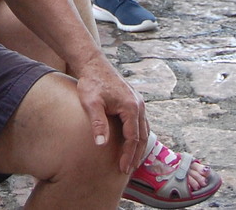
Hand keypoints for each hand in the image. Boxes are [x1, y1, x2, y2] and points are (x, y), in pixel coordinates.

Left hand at [71, 54, 149, 176]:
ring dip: (139, 147)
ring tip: (131, 161)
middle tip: (127, 170)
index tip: (122, 168)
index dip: (128, 155)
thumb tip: (101, 144)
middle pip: (142, 136)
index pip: (133, 138)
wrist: (93, 65)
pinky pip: (140, 123)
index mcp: (131, 107)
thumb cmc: (91, 82)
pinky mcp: (134, 101)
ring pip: (144, 130)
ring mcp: (138, 103)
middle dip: (136, 155)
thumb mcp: (91, 103)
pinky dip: (138, 136)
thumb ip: (98, 122)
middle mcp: (139, 105)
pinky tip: (131, 143)